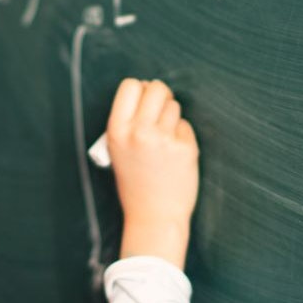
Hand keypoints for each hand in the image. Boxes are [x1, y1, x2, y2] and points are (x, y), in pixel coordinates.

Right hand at [105, 78, 199, 268]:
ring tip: (164, 140)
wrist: (154, 216)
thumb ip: (128, 121)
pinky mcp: (186, 148)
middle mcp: (139, 131)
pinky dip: (182, 136)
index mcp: (117, 130)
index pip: (130, 85)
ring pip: (174, 106)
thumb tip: (147, 89)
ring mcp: (164, 139)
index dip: (139, 89)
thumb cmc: (135, 183)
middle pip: (156, 88)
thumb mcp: (117, 150)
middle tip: (160, 112)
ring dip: (172, 117)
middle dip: (160, 95)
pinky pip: (186, 126)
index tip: (143, 99)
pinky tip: (175, 154)